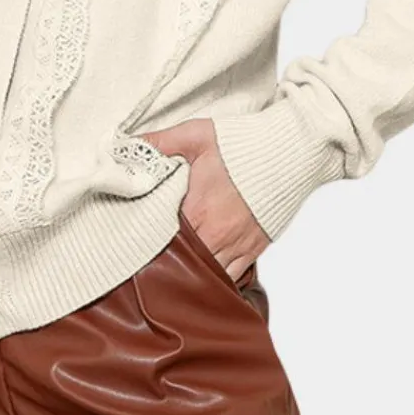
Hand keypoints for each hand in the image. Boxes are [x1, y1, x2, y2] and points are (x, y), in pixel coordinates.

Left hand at [140, 117, 270, 281]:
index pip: (161, 237)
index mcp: (196, 210)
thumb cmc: (240, 144)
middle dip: (164, 263)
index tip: (133, 242)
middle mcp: (214, 234)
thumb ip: (158, 143)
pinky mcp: (252, 250)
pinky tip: (202, 276)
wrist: (286, 154)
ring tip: (171, 275)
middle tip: (147, 263)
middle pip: (181, 262)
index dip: (146, 242)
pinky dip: (215, 279)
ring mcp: (235, 246)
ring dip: (189, 274)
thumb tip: (127, 146)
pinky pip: (230, 278)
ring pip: (205, 275)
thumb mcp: (194, 135)